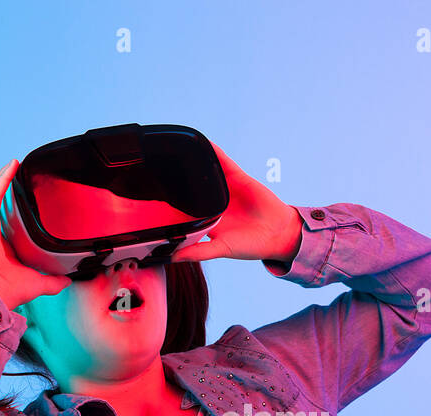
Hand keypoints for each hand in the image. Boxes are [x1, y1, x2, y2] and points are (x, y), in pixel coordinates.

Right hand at [0, 159, 71, 310]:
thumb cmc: (9, 291)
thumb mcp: (38, 283)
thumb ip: (53, 281)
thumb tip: (67, 280)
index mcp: (2, 246)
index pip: (6, 219)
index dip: (12, 206)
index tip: (23, 195)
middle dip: (5, 186)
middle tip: (16, 172)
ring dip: (2, 178)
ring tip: (13, 164)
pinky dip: (1, 181)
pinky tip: (10, 168)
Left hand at [169, 144, 301, 265]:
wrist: (278, 234)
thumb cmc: (251, 246)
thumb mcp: (221, 250)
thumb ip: (198, 252)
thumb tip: (172, 257)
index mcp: (208, 218)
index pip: (184, 207)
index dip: (170, 201)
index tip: (152, 196)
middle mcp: (214, 201)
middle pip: (192, 186)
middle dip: (178, 177)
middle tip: (158, 168)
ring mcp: (226, 188)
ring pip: (205, 171)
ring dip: (193, 161)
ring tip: (175, 149)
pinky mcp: (238, 178)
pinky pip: (223, 162)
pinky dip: (214, 152)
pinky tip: (202, 143)